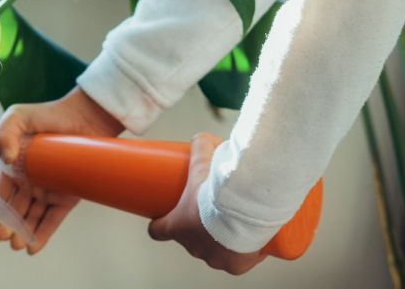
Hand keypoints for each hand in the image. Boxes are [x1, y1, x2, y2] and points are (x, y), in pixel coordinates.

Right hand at [0, 87, 123, 253]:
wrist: (86, 117)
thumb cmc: (50, 115)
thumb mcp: (19, 117)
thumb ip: (3, 133)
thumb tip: (6, 159)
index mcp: (13, 167)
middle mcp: (28, 182)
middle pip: (13, 210)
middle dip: (6, 227)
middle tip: (3, 236)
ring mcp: (47, 190)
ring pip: (31, 217)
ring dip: (22, 233)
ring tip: (17, 244)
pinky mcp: (66, 196)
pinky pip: (53, 218)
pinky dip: (43, 233)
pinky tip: (33, 247)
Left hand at [147, 132, 266, 275]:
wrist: (244, 212)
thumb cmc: (217, 191)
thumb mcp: (203, 162)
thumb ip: (200, 146)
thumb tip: (202, 137)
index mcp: (177, 228)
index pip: (157, 231)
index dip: (160, 224)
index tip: (162, 217)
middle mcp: (193, 248)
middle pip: (190, 240)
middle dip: (198, 228)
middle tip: (211, 210)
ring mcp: (214, 259)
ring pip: (214, 251)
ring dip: (219, 241)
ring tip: (231, 224)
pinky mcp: (235, 266)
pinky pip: (237, 261)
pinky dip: (242, 254)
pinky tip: (246, 244)